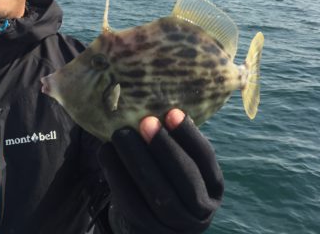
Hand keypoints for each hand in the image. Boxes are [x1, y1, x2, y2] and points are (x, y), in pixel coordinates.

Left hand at [98, 109, 223, 233]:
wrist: (153, 222)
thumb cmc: (167, 179)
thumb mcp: (181, 164)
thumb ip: (174, 142)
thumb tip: (155, 100)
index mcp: (213, 187)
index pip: (205, 159)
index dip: (189, 135)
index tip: (172, 111)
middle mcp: (200, 210)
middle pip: (184, 179)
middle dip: (164, 148)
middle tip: (145, 121)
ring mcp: (175, 225)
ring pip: (158, 193)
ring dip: (138, 160)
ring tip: (121, 134)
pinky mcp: (147, 229)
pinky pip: (132, 203)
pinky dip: (118, 176)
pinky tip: (106, 153)